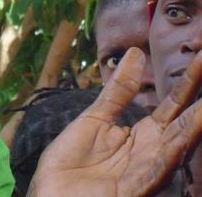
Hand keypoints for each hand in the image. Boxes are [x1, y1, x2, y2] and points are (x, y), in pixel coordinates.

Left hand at [28, 47, 201, 196]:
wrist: (50, 195)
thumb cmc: (71, 163)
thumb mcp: (95, 118)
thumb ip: (119, 90)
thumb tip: (136, 53)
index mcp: (142, 136)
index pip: (172, 105)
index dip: (188, 83)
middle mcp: (151, 153)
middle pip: (182, 123)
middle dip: (199, 100)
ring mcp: (146, 171)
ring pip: (177, 146)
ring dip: (195, 126)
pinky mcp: (135, 188)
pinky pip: (156, 170)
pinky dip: (171, 155)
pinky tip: (184, 139)